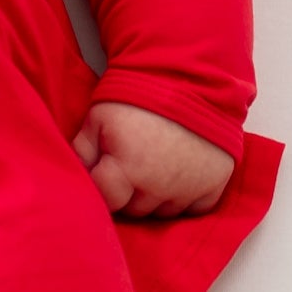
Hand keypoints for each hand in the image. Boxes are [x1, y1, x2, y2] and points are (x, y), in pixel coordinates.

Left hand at [73, 100, 234, 218]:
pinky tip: (179, 178)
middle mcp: (160, 186)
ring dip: (156, 198)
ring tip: (154, 170)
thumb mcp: (97, 118)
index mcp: (129, 170)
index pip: (108, 202)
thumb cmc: (137, 97)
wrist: (188, 78)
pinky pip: (196, 209)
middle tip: (130, 168)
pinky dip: (186, 198)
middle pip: (135, 210)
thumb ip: (82, 152)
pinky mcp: (215, 183)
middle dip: (128, 193)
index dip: (104, 187)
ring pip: (164, 213)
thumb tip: (77, 177)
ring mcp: (190, 187)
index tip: (107, 173)